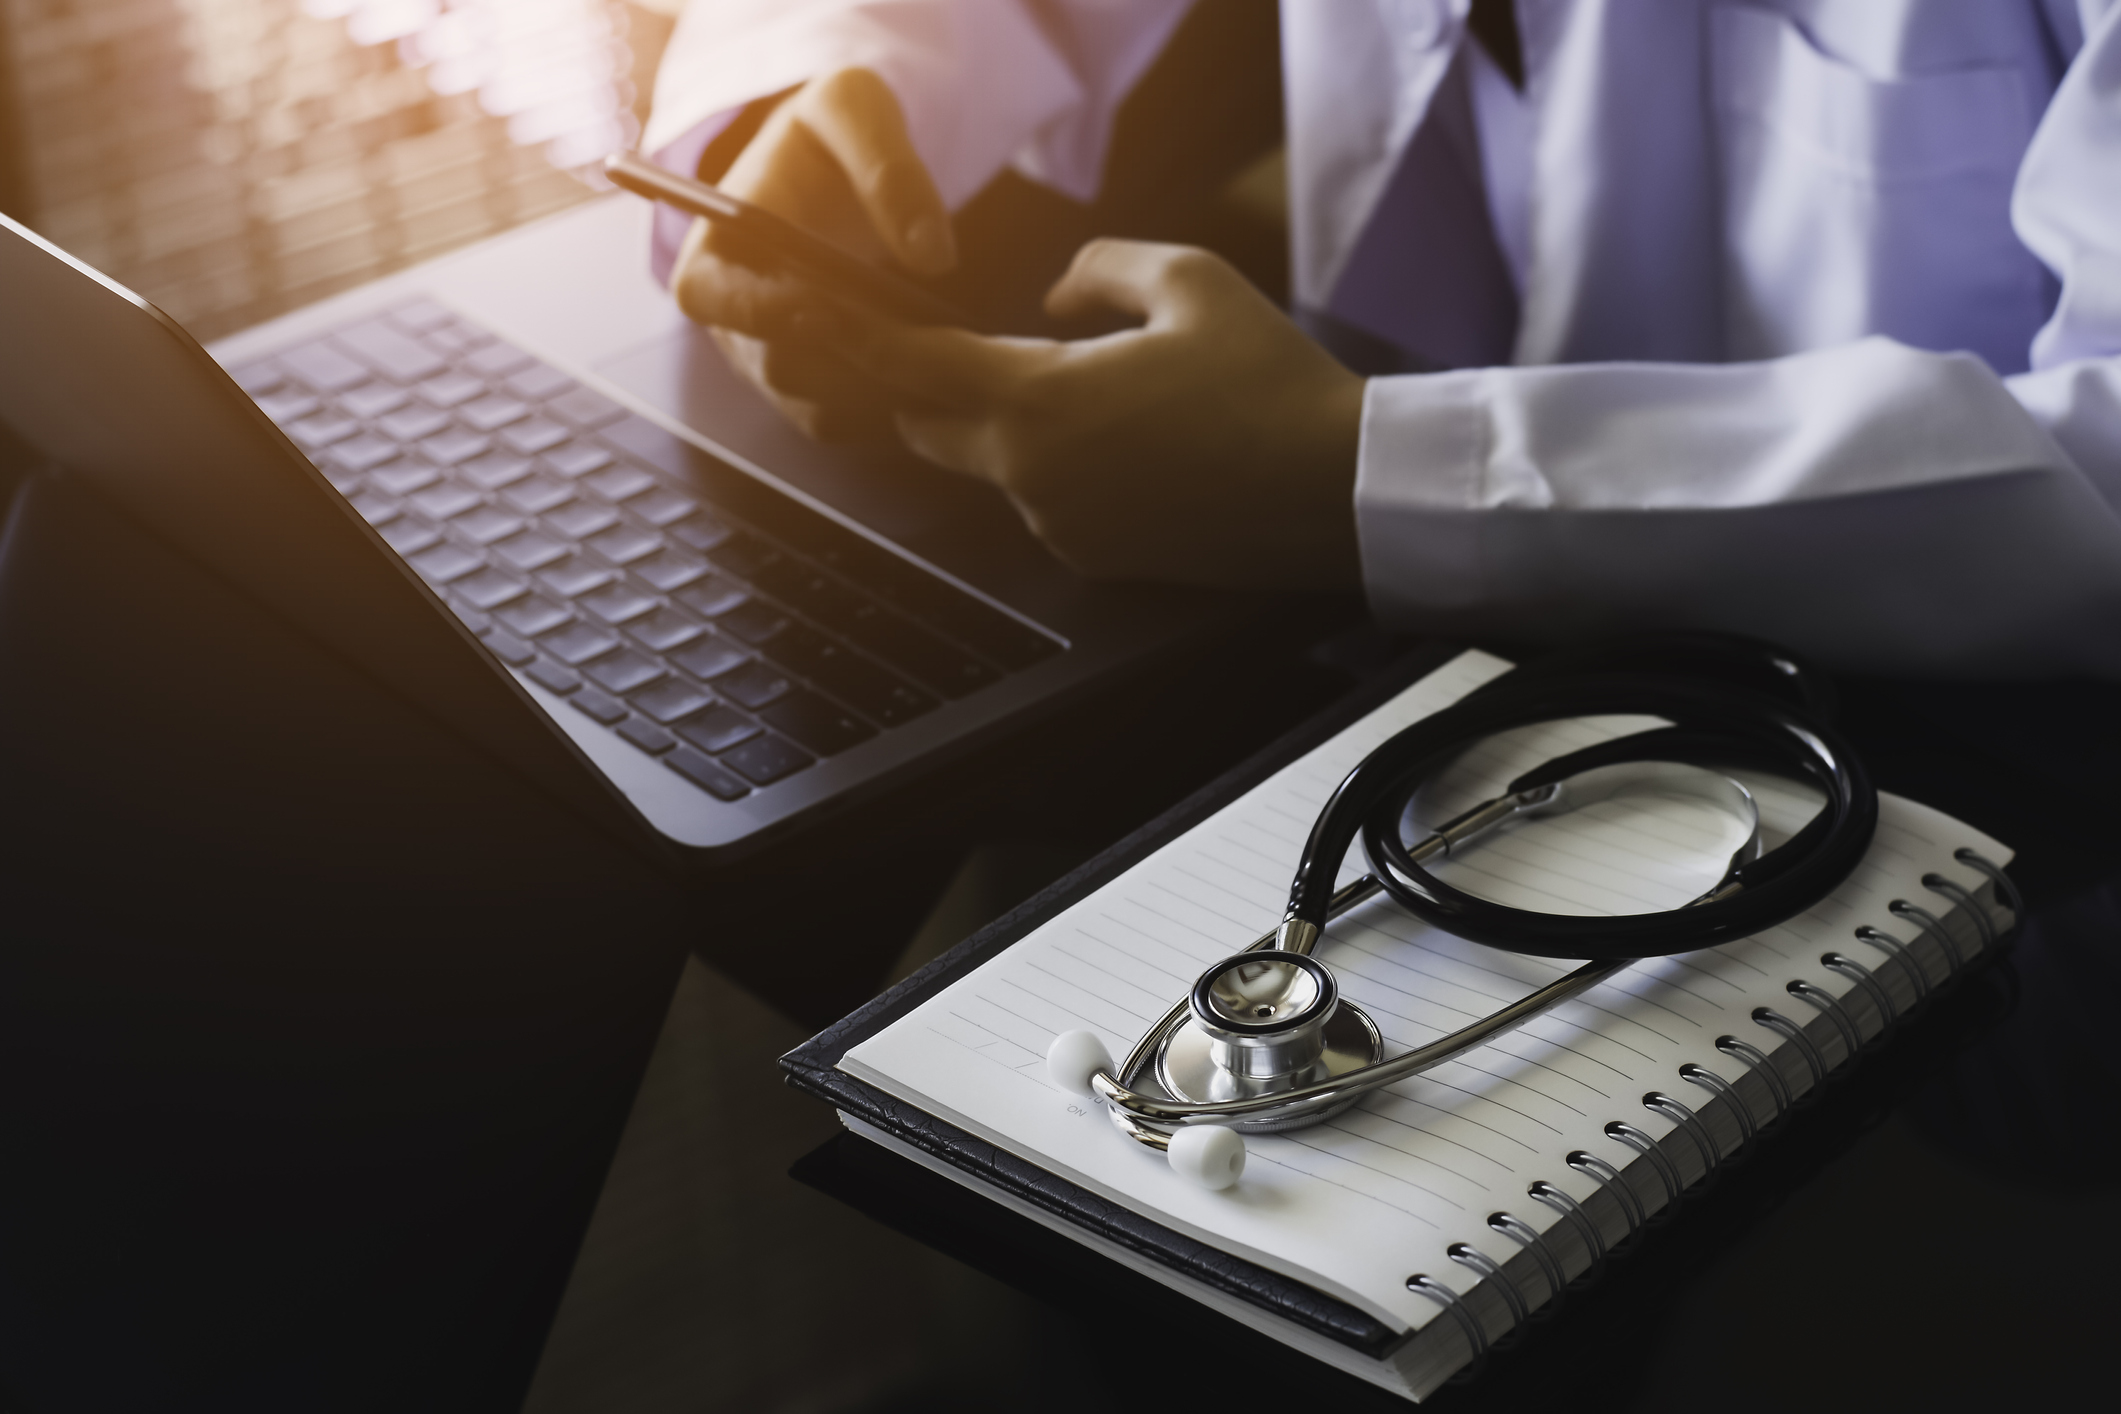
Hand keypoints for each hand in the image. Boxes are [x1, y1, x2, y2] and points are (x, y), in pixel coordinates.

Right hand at [670, 68, 952, 440]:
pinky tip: (939, 384)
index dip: (759, 313)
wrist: (845, 169)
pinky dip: (888, 412)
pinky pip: (845, 423)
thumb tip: (931, 257)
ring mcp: (770, 362)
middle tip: (918, 348)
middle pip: (774, 367)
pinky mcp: (812, 390)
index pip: (708, 299)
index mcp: (713, 250)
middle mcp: (732, 320)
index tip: (824, 308)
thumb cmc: (832, 131)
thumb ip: (889, 168)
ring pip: (814, 408)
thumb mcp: (855, 108)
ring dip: (876, 394)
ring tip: (942, 366)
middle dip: (844, 362)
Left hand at [830, 240, 1366, 590]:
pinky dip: (1061, 471)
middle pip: (927, 428)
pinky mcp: (1095, 560)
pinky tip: (1135, 447)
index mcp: (1041, 399)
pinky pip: (1045, 505)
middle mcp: (1031, 474)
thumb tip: (1052, 296)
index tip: (808, 317)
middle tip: (944, 347)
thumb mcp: (1188, 279)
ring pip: (992, 467)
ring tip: (1101, 396)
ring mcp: (1060, 525)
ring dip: (1009, 429)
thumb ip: (1095, 269)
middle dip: (924, 389)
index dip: (853, 337)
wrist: (1338, 490)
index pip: (913, 366)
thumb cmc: (1270, 381)